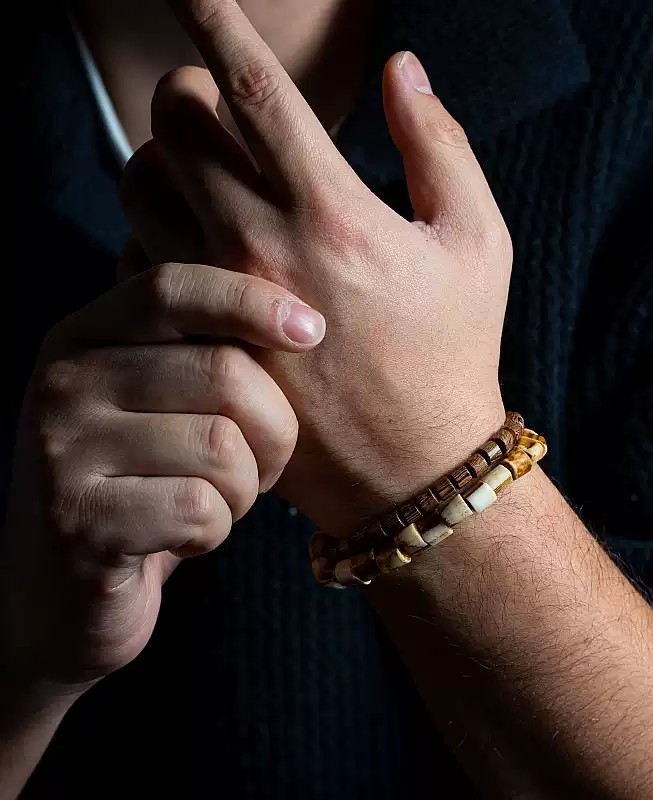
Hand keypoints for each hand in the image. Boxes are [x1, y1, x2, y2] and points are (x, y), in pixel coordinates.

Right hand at [1, 262, 323, 691]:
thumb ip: (206, 352)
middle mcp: (64, 382)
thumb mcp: (164, 405)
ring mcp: (62, 453)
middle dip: (275, 431)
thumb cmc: (146, 485)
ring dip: (246, 488)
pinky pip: (202, 511)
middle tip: (263, 463)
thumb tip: (303, 318)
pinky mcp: (79, 524)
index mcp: (86, 336)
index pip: (174, 288)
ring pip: (224, 448)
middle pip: (226, 375)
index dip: (252, 300)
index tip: (312, 330)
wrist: (66, 594)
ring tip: (215, 500)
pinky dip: (218, 531)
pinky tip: (186, 537)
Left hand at [122, 0, 512, 532]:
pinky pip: (139, 256)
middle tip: (217, 101)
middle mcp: (262, 246)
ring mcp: (221, 298)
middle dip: (187, 88)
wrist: (409, 466)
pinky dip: (155, 226)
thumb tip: (403, 72)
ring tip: (204, 167)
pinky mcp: (203, 340)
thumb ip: (441, 145)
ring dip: (163, 154)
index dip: (217, 17)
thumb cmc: (453, 352)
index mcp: (335, 212)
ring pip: (142, 185)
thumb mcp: (478, 243)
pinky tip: (196, 239)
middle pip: (176, 121)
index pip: (255, 87)